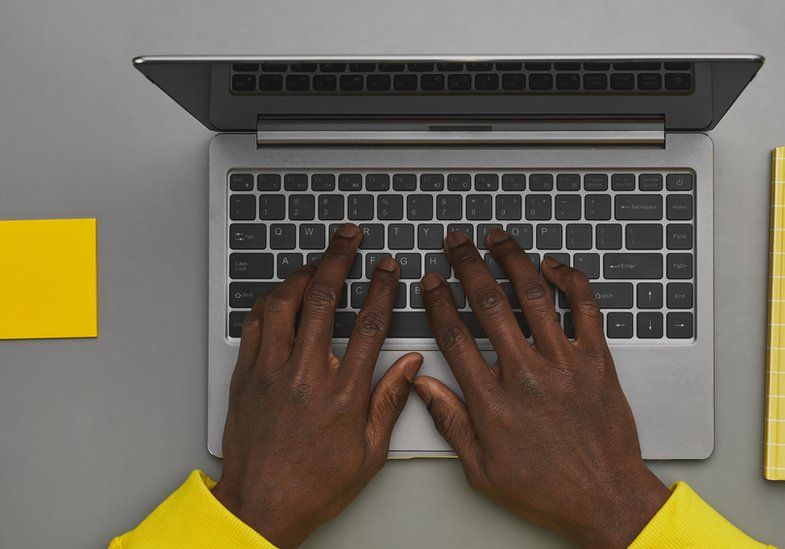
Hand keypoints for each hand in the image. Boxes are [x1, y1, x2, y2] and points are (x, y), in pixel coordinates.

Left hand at [212, 223, 421, 548]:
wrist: (260, 506)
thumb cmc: (313, 485)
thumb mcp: (369, 453)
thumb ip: (390, 401)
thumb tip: (411, 365)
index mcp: (343, 394)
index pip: (369, 324)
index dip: (382, 288)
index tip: (388, 268)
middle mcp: (305, 376)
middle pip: (323, 299)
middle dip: (339, 258)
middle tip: (348, 237)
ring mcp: (271, 373)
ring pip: (283, 304)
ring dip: (302, 273)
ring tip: (316, 260)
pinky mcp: (246, 377)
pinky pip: (255, 325)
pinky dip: (269, 302)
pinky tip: (281, 294)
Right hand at [415, 230, 670, 548]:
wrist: (605, 498)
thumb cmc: (547, 489)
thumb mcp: (482, 470)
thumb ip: (451, 422)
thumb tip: (424, 385)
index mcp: (492, 400)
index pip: (454, 335)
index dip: (438, 301)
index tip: (431, 281)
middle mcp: (525, 373)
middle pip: (488, 303)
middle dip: (467, 264)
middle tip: (456, 241)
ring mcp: (564, 363)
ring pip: (533, 295)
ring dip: (512, 259)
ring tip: (497, 238)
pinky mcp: (596, 360)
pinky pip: (584, 307)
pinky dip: (570, 280)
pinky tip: (554, 264)